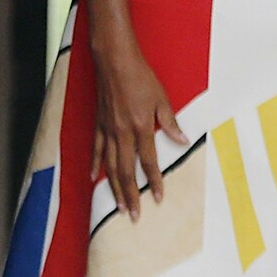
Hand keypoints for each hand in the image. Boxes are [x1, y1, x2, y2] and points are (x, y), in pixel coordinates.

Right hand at [91, 42, 188, 220]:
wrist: (115, 61)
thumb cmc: (141, 77)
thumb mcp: (162, 99)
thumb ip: (171, 122)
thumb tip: (183, 141)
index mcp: (141, 127)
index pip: (149, 161)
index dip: (155, 181)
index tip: (159, 198)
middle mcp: (122, 133)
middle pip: (127, 171)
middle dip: (131, 195)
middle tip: (134, 216)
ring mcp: (108, 130)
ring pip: (110, 166)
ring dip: (115, 188)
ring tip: (119, 207)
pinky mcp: (99, 124)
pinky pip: (96, 150)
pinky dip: (95, 166)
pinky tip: (94, 179)